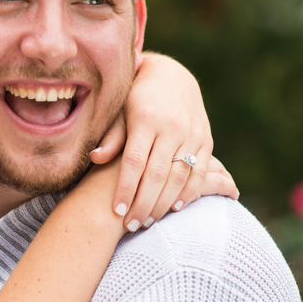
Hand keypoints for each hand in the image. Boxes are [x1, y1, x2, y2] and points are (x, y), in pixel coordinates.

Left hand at [89, 53, 237, 231]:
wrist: (172, 75)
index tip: (117, 211)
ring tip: (149, 221)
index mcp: (146, 119)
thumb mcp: (120, 110)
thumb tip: (96, 158)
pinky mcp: (206, 139)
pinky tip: (176, 208)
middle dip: (143, 203)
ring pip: (179, 176)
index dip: (126, 188)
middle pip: (157, 174)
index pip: (134, 161)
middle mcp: (171, 127)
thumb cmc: (136, 97)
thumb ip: (112, 136)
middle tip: (131, 226)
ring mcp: (192, 133)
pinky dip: (189, 192)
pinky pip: (200, 171)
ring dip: (164, 203)